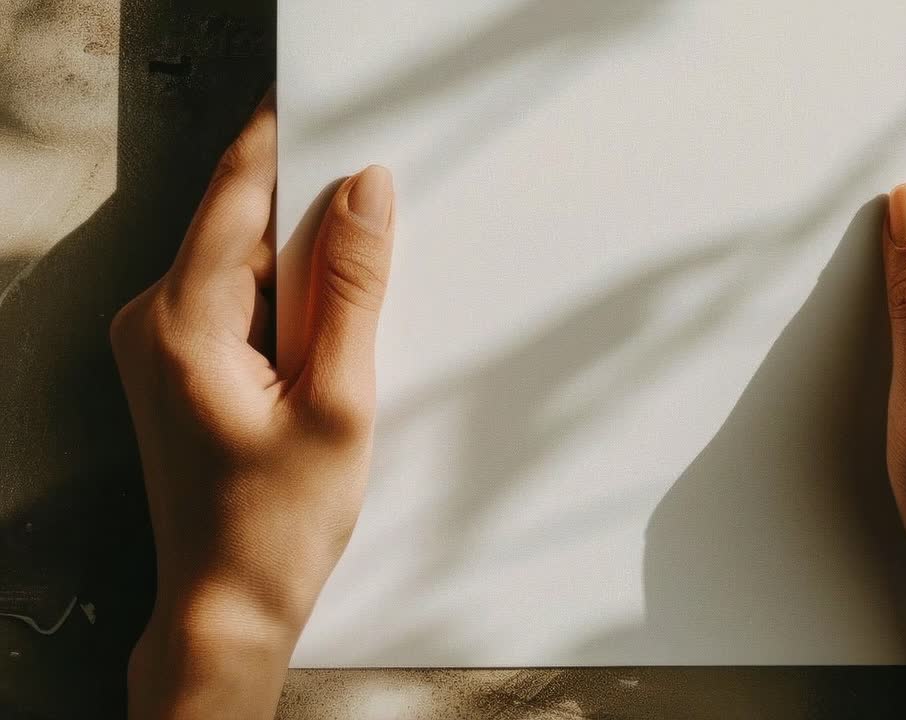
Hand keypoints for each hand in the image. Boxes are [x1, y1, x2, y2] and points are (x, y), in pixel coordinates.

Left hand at [111, 91, 394, 718]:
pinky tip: (319, 351)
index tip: (337, 113)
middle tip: (375, 248)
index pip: (234, 190)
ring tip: (343, 338)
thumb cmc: (277, 522)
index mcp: (182, 320)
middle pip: (239, 220)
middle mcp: (151, 318)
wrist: (229, 600)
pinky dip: (284, 302)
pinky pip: (234, 296)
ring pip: (242, 259)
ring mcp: (156, 339)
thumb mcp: (339, 399)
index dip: (287, 139)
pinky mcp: (174, 358)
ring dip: (302, 268)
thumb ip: (351, 288)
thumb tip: (365, 195)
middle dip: (310, 216)